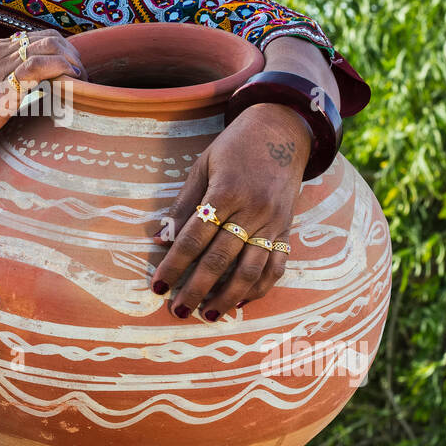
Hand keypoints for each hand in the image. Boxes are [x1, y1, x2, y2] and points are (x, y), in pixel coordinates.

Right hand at [0, 28, 84, 159]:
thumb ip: (5, 80)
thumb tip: (33, 87)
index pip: (41, 38)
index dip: (63, 52)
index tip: (72, 73)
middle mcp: (0, 54)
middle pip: (51, 39)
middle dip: (73, 57)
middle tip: (81, 80)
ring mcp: (2, 69)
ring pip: (49, 48)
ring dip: (71, 65)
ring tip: (78, 85)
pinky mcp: (4, 90)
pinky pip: (39, 69)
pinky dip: (60, 73)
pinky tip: (68, 88)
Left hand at [150, 102, 312, 319]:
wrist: (281, 131)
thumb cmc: (234, 147)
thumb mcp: (203, 166)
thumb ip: (184, 204)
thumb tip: (161, 239)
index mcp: (226, 192)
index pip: (194, 238)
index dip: (174, 265)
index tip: (157, 286)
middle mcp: (253, 210)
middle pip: (220, 260)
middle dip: (196, 289)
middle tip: (178, 310)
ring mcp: (273, 222)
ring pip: (251, 270)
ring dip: (228, 297)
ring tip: (208, 315)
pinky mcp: (287, 229)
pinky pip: (276, 266)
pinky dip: (260, 288)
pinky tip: (242, 301)